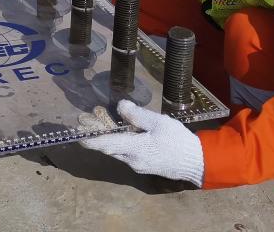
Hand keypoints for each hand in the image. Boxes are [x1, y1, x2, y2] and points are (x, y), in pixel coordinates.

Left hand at [79, 99, 203, 184]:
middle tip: (90, 122)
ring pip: (118, 152)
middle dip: (98, 137)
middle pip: (109, 149)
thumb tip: (120, 107)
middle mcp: (132, 161)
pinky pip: (127, 155)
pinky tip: (125, 134)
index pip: (105, 144)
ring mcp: (139, 166)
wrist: (196, 163)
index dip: (90, 139)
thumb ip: (137, 115)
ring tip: (105, 125)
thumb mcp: (158, 122)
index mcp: (133, 149)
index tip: (77, 134)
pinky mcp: (146, 167)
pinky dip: (121, 144)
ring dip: (109, 141)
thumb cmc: (177, 141)